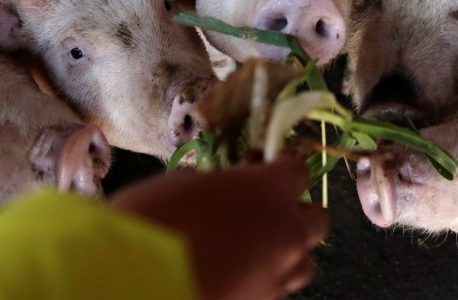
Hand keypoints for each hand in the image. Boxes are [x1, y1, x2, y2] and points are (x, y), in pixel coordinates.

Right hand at [109, 157, 328, 299]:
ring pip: (303, 261)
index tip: (262, 168)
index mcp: (269, 189)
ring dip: (286, 252)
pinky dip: (263, 279)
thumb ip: (217, 186)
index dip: (281, 170)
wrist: (140, 285)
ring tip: (254, 250)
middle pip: (316, 219)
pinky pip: (275, 288)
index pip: (298, 171)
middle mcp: (284, 231)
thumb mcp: (185, 186)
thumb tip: (218, 191)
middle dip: (296, 213)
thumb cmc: (157, 221)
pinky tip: (234, 274)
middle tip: (264, 211)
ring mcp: (277, 273)